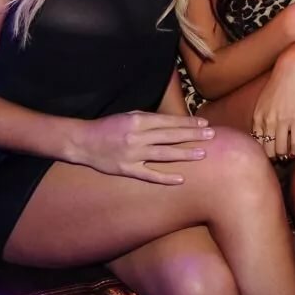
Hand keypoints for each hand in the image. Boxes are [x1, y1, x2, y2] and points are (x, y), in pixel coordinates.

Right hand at [76, 111, 214, 184]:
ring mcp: (133, 154)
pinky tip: (180, 179)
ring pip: (164, 154)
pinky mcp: (127, 169)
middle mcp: (137, 136)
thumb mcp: (128, 115)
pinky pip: (149, 175)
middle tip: (211, 135)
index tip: (204, 123)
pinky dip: (165, 177)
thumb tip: (173, 123)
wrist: (83, 142)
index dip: (188, 122)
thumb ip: (149, 119)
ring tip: (202, 153)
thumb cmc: (108, 126)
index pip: (169, 121)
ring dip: (184, 154)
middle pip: (171, 136)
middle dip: (193, 135)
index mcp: (138, 120)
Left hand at [250, 47, 294, 160]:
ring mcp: (283, 120)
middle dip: (271, 157)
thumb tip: (262, 133)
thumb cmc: (279, 83)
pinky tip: (294, 153)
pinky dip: (294, 150)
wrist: (292, 68)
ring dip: (283, 156)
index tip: (265, 157)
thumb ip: (261, 116)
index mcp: (258, 116)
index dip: (261, 152)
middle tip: (275, 162)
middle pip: (267, 148)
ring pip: (280, 148)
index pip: (256, 142)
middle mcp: (268, 120)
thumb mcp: (264, 100)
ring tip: (285, 158)